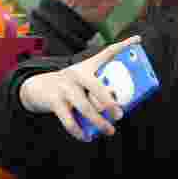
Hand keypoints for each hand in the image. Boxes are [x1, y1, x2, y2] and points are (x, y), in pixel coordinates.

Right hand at [18, 35, 141, 139]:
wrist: (39, 87)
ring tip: (110, 131)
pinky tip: (86, 137)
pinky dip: (78, 132)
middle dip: (110, 104)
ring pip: (86, 108)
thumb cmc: (73, 83)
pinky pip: (69, 120)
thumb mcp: (86, 74)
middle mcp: (76, 74)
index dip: (123, 45)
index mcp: (87, 66)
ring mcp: (65, 88)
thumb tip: (125, 75)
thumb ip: (104, 75)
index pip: (107, 52)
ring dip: (99, 123)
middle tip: (119, 116)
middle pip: (97, 89)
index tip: (137, 40)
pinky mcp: (55, 102)